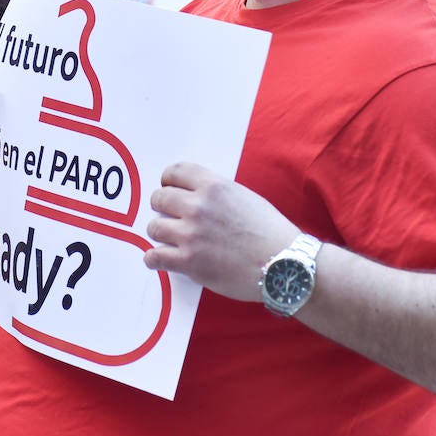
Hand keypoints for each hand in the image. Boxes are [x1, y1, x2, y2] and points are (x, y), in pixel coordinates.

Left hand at [143, 162, 298, 301]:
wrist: (282, 264)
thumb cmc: (269, 231)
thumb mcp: (244, 196)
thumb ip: (216, 192)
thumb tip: (194, 195)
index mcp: (213, 186)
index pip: (174, 172)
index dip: (168, 181)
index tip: (169, 189)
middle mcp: (198, 206)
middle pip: (159, 198)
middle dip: (162, 207)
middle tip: (169, 216)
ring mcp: (191, 234)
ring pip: (154, 227)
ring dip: (160, 233)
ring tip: (169, 239)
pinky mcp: (188, 261)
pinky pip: (154, 257)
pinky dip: (154, 259)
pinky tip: (160, 259)